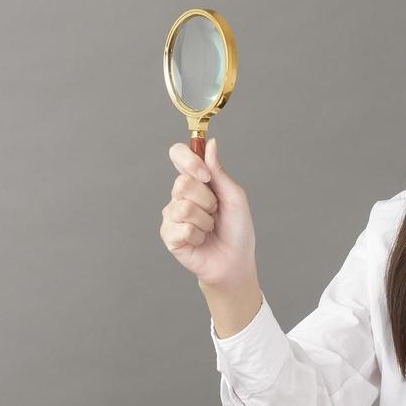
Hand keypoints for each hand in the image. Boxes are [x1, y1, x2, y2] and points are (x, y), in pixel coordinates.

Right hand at [159, 137, 258, 288]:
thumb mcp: (234, 197)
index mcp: (195, 181)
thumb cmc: (236, 230)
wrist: (234, 261)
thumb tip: (210, 143)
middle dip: (206, 200)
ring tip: (209, 228)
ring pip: (183, 208)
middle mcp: (179, 195)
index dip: (188, 160)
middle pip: (182, 183)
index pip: (178, 155)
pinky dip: (199, 236)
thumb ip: (219, 172)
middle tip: (215, 212)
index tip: (205, 175)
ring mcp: (171, 215)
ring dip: (205, 221)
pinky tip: (200, 240)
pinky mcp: (168, 235)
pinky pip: (183, 228)